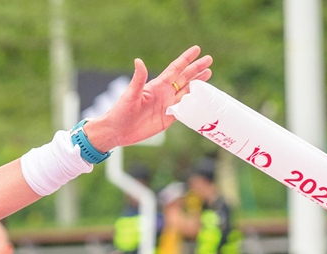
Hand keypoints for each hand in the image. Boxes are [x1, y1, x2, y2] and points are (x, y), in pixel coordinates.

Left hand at [83, 46, 212, 151]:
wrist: (117, 131)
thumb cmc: (120, 111)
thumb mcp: (130, 94)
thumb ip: (138, 79)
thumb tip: (139, 61)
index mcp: (157, 85)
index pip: (175, 69)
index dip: (186, 59)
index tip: (197, 49)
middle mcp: (164, 93)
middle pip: (184, 78)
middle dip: (196, 69)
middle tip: (209, 59)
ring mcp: (167, 105)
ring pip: (187, 91)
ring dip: (197, 83)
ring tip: (209, 73)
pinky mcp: (168, 118)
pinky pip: (185, 109)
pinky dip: (194, 103)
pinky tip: (202, 98)